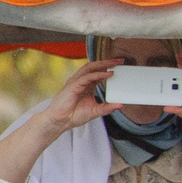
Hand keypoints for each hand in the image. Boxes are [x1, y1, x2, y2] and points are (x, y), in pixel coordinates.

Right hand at [0, 59, 121, 182]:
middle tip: (120, 61)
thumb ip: (108, 107)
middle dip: (107, 62)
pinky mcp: (73, 86)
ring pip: (89, 68)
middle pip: (94, 67)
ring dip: (103, 65)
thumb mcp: (96, 111)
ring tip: (115, 64)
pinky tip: (108, 74)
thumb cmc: (74, 115)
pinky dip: (98, 74)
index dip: (109, 68)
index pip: (98, 73)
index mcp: (86, 86)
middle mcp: (81, 82)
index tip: (121, 66)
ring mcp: (76, 83)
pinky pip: (87, 77)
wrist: (60, 122)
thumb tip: (121, 105)